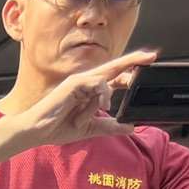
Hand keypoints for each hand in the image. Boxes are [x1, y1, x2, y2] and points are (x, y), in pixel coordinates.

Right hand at [15, 48, 153, 149]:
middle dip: (134, 60)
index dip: (130, 73)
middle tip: (152, 56)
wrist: (36, 131)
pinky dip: (103, 95)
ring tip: (99, 110)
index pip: (114, 78)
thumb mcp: (89, 128)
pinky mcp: (74, 83)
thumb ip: (110, 126)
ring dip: (105, 98)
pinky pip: (98, 84)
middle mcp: (86, 82)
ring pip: (106, 79)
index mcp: (90, 91)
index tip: (147, 68)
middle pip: (115, 67)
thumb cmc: (56, 128)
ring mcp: (80, 81)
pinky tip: (102, 105)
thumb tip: (131, 127)